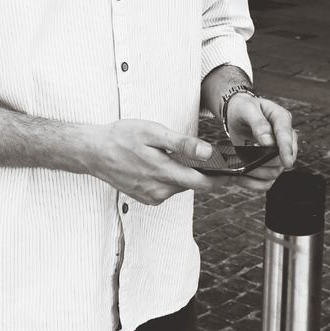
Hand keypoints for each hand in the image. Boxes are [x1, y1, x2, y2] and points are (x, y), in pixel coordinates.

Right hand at [85, 119, 229, 205]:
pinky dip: (171, 178)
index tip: (236, 173)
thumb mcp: (153, 133)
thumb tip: (207, 152)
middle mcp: (159, 191)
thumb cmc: (121, 137)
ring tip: (182, 157)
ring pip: (180, 187)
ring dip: (185, 175)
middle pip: (193, 185)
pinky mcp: (146, 198)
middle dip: (206, 175)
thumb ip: (181, 144)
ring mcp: (152, 197)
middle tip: (217, 162)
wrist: (93, 152)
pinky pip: (167, 190)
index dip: (222, 179)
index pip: (203, 183)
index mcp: (164, 173)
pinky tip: (163, 164)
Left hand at [224, 94, 297, 191]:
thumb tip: (269, 142)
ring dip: (260, 173)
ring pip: (277, 171)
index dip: (287, 149)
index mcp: (281, 118)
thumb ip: (258, 123)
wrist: (237, 114)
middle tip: (249, 163)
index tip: (286, 162)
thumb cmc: (243, 108)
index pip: (287, 135)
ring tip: (243, 170)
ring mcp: (278, 151)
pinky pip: (267, 180)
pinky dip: (255, 183)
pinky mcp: (270, 163)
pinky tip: (243, 178)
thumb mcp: (247, 109)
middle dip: (268, 163)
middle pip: (285, 157)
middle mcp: (284, 137)